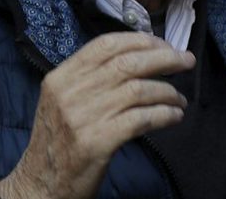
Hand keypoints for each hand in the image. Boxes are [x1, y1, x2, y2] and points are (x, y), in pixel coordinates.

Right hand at [0, 31, 193, 198]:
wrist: (40, 186)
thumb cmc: (57, 143)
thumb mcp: (61, 101)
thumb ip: (89, 79)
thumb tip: (137, 58)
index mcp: (61, 77)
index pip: (106, 45)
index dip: (140, 41)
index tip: (163, 45)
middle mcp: (70, 93)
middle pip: (126, 63)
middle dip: (164, 58)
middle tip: (185, 61)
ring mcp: (83, 117)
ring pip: (138, 90)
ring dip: (167, 92)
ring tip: (180, 99)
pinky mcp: (97, 142)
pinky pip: (141, 119)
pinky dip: (164, 114)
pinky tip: (174, 116)